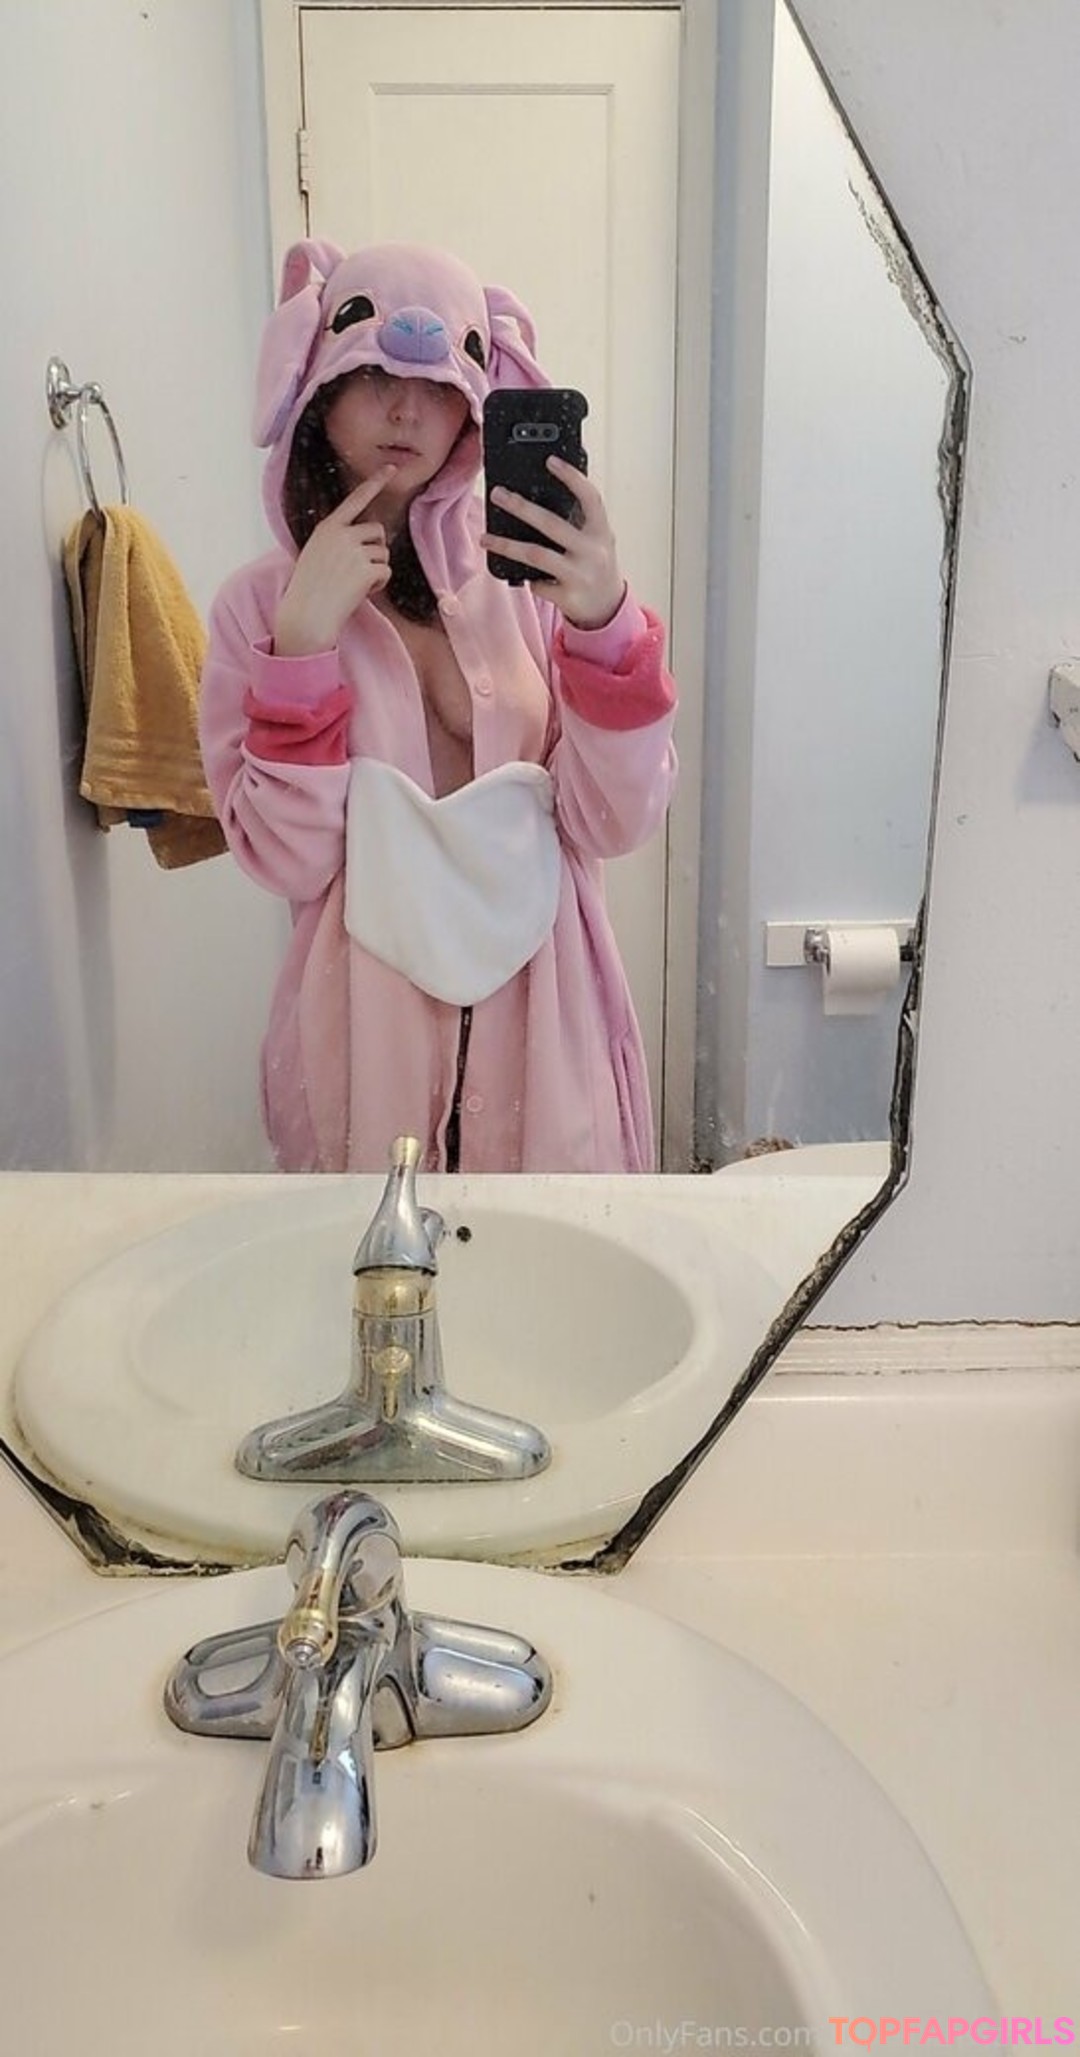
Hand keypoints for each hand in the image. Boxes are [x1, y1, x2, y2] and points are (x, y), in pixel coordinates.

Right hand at [273, 470, 396, 655]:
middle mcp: (341, 534)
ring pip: (383, 552)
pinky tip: (361, 593)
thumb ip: (338, 541)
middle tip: (359, 570)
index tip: (391, 469)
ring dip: (376, 569)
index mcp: (328, 527)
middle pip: (377, 530)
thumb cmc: (310, 589)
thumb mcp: (317, 553)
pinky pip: (386, 571)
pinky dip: (379, 584)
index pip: (355, 500)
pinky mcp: (365, 569)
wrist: (307, 615)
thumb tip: (367, 539)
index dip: (375, 483)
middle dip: (375, 549)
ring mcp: (354, 551)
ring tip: (356, 584)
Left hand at [481, 458, 625, 628]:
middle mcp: (593, 552)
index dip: (572, 477)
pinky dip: (528, 578)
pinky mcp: (568, 597)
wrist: (608, 608)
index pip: (590, 498)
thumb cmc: (597, 566)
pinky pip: (537, 583)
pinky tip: (522, 574)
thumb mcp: (597, 540)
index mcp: (601, 532)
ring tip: (485, 538)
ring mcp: (580, 575)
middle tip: (498, 495)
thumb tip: (540, 497)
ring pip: (535, 555)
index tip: (551, 461)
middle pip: (551, 524)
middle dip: (520, 507)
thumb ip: (579, 521)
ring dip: (506, 545)